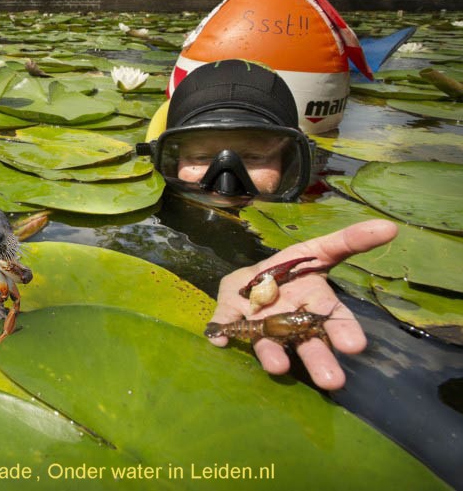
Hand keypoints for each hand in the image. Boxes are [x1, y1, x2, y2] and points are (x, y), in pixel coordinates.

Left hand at [208, 219, 397, 390]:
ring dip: (273, 357)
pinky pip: (225, 328)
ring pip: (269, 345)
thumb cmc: (290, 270)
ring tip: (278, 368)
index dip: (345, 331)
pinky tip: (218, 340)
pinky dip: (220, 334)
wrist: (254, 280)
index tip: (356, 346)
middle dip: (318, 360)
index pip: (334, 319)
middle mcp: (291, 323)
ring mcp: (261, 326)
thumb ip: (351, 240)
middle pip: (307, 343)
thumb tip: (390, 227)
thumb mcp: (319, 250)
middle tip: (332, 381)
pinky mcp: (231, 321)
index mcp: (314, 303)